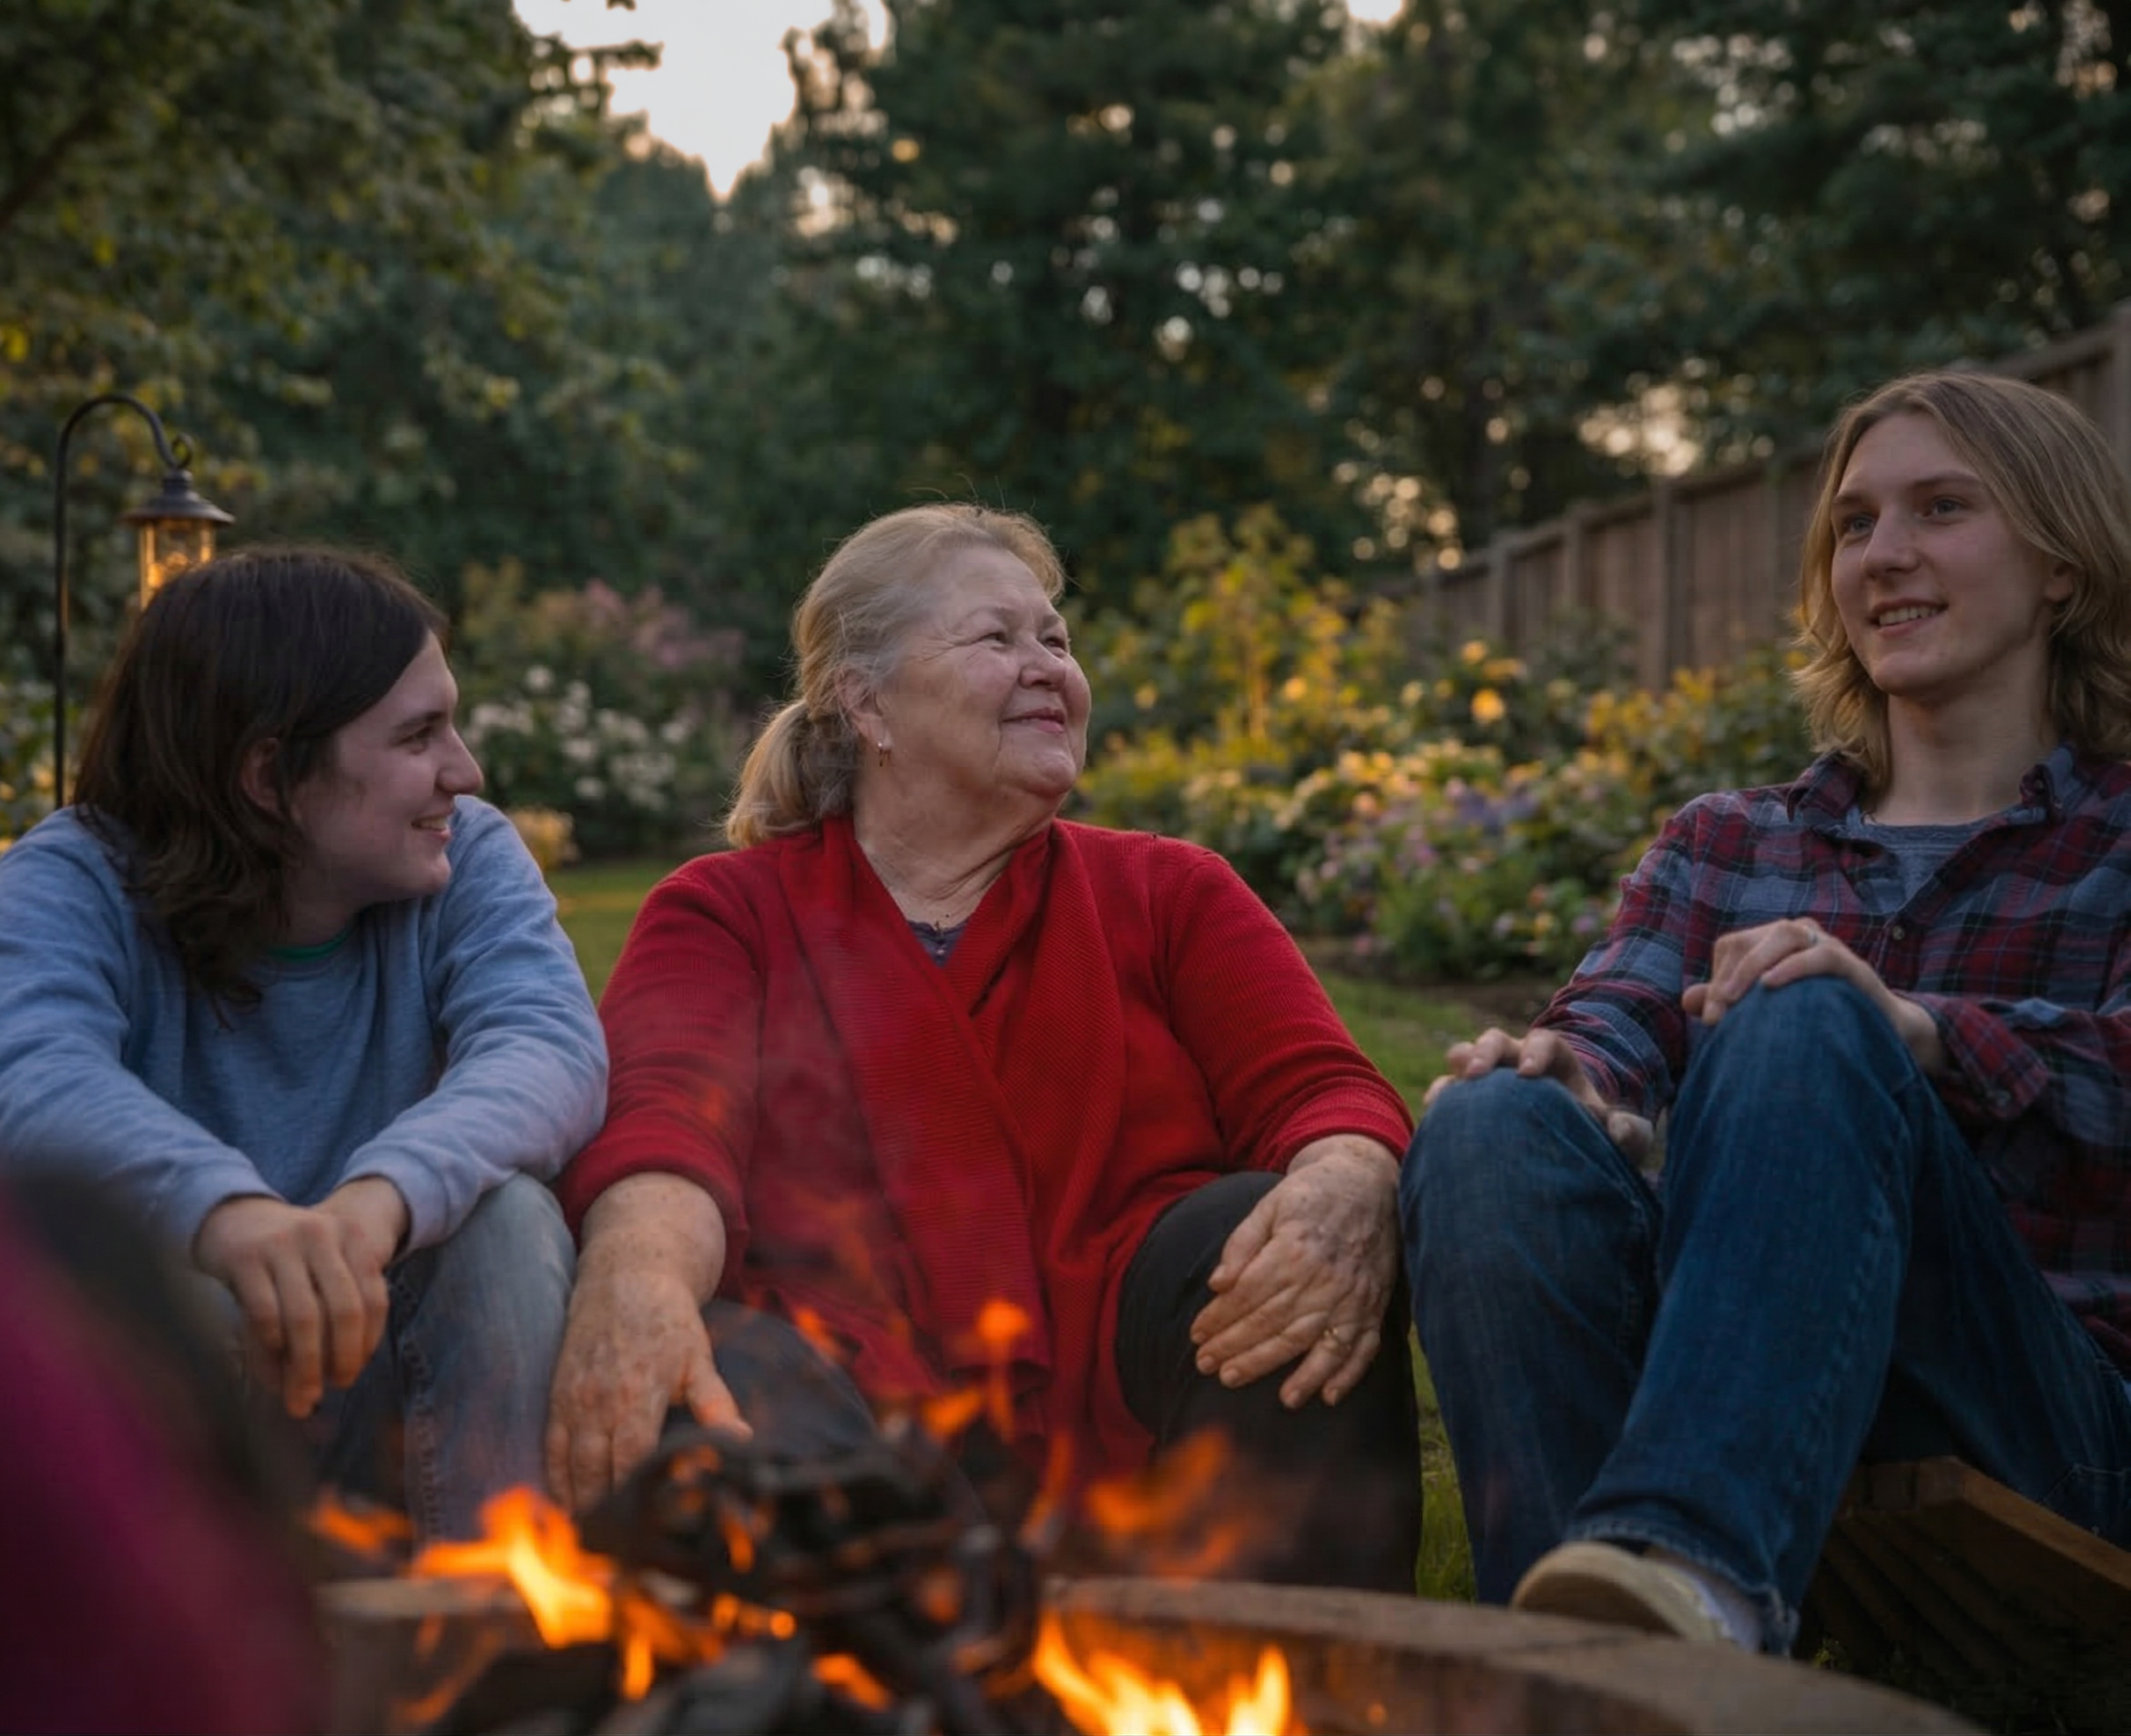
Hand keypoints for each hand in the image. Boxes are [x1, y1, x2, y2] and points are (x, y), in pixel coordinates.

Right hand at [193, 1183, 403, 1417]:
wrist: (233, 1218)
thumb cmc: (286, 1257)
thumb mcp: (322, 1266)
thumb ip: (338, 1305)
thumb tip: (345, 1373)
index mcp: (352, 1235)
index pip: (374, 1298)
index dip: (367, 1342)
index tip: (354, 1374)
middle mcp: (322, 1235)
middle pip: (344, 1310)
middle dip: (341, 1359)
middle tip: (333, 1390)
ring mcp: (282, 1244)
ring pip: (304, 1317)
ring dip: (305, 1366)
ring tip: (302, 1398)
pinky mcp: (245, 1258)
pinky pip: (264, 1314)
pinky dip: (272, 1349)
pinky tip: (274, 1371)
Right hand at [546, 1178, 749, 1512]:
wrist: (624, 1274)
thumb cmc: (669, 1321)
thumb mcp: (700, 1359)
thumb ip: (716, 1405)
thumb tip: (743, 1443)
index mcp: (640, 1394)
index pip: (633, 1459)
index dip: (636, 1499)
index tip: (645, 1538)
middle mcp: (600, 1400)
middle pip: (597, 1472)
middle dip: (606, 1515)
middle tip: (616, 1560)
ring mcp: (573, 1398)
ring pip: (570, 1465)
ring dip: (578, 1506)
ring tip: (591, 1545)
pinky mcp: (557, 1395)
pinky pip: (551, 1447)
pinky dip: (555, 1480)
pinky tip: (564, 1508)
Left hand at [1189, 1139, 1396, 1408]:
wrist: (1369, 1183)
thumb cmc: (1312, 1194)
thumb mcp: (1270, 1205)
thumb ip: (1242, 1243)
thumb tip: (1217, 1284)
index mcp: (1294, 1250)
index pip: (1246, 1296)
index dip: (1218, 1319)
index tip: (1196, 1336)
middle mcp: (1324, 1279)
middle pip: (1272, 1325)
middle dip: (1236, 1350)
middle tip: (1207, 1367)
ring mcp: (1353, 1297)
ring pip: (1312, 1345)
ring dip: (1279, 1372)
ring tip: (1250, 1385)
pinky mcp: (1375, 1307)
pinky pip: (1363, 1349)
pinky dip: (1347, 1376)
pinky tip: (1325, 1398)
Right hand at [1423, 1025, 1652, 1158]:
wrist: (1570, 1141)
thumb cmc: (1596, 1130)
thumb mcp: (1623, 1132)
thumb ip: (1630, 1131)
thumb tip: (1616, 1132)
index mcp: (1555, 1058)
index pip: (1544, 1042)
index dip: (1534, 1053)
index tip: (1528, 1074)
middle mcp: (1516, 1059)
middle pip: (1494, 1040)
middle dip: (1483, 1053)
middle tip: (1477, 1074)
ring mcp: (1490, 1077)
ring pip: (1462, 1058)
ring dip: (1455, 1074)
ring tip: (1442, 1096)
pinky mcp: (1470, 1100)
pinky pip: (1447, 1092)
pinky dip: (1440, 1102)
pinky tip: (1432, 1120)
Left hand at [1682, 918, 1944, 1071]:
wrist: (1875, 1031)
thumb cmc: (1811, 1016)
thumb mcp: (1765, 1008)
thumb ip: (1727, 1002)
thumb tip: (1688, 1000)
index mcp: (1772, 942)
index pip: (1731, 947)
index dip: (1717, 980)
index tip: (1712, 1020)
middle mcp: (1797, 934)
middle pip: (1750, 940)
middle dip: (1728, 978)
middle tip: (1717, 1017)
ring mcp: (1825, 944)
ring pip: (1783, 936)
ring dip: (1753, 966)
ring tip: (1735, 999)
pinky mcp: (1851, 963)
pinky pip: (1820, 955)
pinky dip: (1793, 966)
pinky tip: (1771, 985)